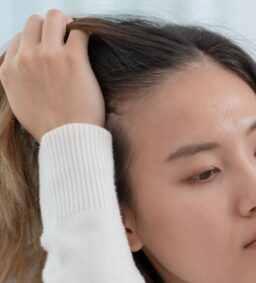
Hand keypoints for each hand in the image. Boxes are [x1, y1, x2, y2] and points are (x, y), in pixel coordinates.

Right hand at [0, 10, 103, 142]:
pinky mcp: (73, 59)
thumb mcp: (20, 104)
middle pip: (35, 21)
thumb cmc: (51, 128)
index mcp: (8, 70)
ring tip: (78, 39)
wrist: (68, 140)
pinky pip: (81, 31)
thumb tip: (27, 74)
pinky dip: (87, 34)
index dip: (38, 42)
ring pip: (55, 17)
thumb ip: (19, 83)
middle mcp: (25, 59)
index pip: (20, 38)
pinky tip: (92, 45)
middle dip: (52, 27)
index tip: (52, 51)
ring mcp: (48, 56)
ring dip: (69, 24)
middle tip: (67, 40)